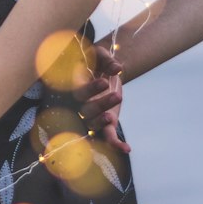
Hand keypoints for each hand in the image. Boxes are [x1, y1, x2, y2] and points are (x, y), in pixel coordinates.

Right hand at [74, 39, 130, 153]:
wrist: (102, 72)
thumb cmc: (95, 61)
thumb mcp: (100, 55)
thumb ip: (106, 59)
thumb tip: (117, 68)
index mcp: (75, 86)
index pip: (78, 92)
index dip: (90, 89)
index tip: (105, 81)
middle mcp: (81, 104)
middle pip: (85, 110)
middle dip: (100, 104)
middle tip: (117, 95)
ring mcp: (93, 116)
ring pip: (94, 123)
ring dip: (102, 122)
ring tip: (111, 117)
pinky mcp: (106, 124)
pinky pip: (108, 137)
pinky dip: (116, 144)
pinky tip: (127, 148)